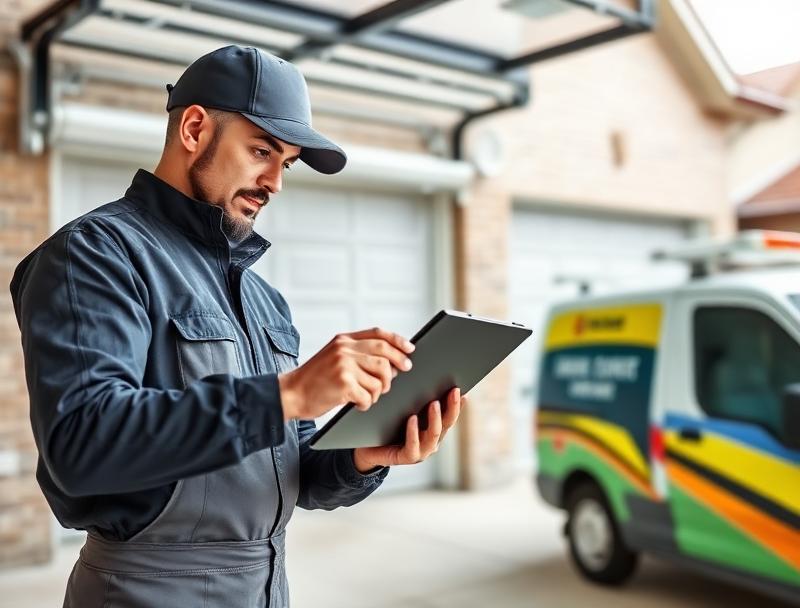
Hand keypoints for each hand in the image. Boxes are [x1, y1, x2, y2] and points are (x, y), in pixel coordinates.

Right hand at [278, 327, 413, 420]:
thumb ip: (356, 353)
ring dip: (379, 391)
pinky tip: (357, 405)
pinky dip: (367, 404)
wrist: (290, 394)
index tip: (410, 349)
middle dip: (398, 365)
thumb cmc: (314, 379)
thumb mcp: (333, 356)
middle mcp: (344, 349)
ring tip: (369, 396)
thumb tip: (391, 361)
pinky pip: (369, 396)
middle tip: (404, 372)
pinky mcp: (344, 384)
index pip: (378, 334)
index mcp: (343, 340)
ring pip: (380, 379)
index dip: (397, 340)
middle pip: (384, 354)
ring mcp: (344, 366)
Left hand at [353, 387, 466, 471]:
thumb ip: (415, 398)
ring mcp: (421, 451)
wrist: (367, 448)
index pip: (450, 414)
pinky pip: (413, 446)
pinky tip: (412, 419)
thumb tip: (422, 373)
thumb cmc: (386, 425)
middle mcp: (431, 440)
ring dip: (435, 419)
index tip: (461, 388)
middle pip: (447, 423)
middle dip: (452, 407)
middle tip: (453, 390)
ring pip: (433, 435)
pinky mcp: (406, 458)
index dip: (457, 403)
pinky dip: (414, 432)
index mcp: (432, 428)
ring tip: (434, 403)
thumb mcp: (402, 409)